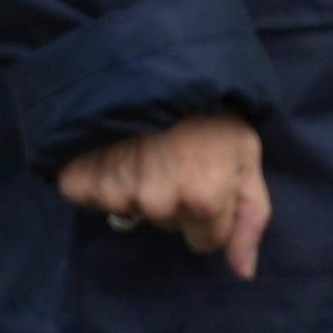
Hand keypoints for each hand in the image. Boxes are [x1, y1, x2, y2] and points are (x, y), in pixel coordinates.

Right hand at [55, 113, 269, 275]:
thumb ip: (251, 215)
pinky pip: (93, 197)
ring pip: (132, 211)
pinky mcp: (81, 181)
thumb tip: (244, 272)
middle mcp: (159, 203)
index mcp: (204, 199)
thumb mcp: (248, 151)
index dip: (210, 211)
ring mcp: (118, 193)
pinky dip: (101, 177)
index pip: (205, 243)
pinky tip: (115, 148)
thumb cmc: (211, 106)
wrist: (155, 60)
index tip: (206, 177)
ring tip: (147, 145)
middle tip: (177, 154)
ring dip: (138, 185)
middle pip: (168, 225)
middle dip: (176, 197)